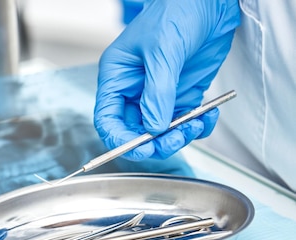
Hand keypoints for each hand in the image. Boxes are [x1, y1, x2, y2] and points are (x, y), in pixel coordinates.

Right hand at [94, 0, 239, 159]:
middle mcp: (135, 90)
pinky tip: (206, 116)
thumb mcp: (163, 51)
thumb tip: (154, 127)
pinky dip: (198, 127)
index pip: (108, 119)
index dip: (120, 139)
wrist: (210, 0)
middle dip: (154, 141)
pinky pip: (185, 122)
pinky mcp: (183, 95)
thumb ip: (158, 93)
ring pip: (161, 132)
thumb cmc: (176, 10)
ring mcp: (159, 94)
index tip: (142, 147)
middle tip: (174, 139)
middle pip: (134, 132)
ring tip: (195, 125)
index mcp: (117, 77)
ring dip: (179, 136)